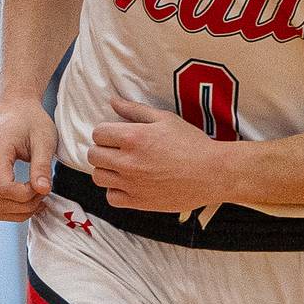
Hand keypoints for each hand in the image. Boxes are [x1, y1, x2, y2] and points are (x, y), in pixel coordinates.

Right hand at [0, 97, 56, 221]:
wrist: (14, 106)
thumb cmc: (31, 119)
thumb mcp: (44, 139)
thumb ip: (42, 165)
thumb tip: (44, 191)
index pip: (4, 190)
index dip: (27, 196)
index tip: (45, 186)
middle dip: (25, 206)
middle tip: (45, 193)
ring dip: (17, 211)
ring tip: (38, 197)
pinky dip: (10, 207)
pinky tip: (29, 199)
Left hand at [87, 98, 228, 213]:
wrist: (211, 173)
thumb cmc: (191, 143)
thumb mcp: (165, 119)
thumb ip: (135, 110)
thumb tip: (113, 102)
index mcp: (134, 137)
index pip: (98, 133)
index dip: (106, 131)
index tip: (116, 134)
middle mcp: (128, 161)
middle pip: (93, 155)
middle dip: (102, 149)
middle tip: (118, 148)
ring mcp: (131, 184)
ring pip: (98, 176)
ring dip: (106, 169)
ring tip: (121, 165)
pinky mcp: (137, 202)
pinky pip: (111, 197)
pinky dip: (115, 190)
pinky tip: (129, 182)